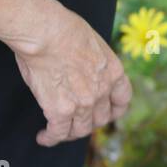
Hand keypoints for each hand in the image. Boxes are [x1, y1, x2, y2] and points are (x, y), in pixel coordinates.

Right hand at [12, 6, 132, 145]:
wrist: (46, 32)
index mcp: (114, 72)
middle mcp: (103, 91)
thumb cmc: (63, 29)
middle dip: (90, 122)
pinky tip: (44, 137)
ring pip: (80, 129)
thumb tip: (84, 69)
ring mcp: (83, 104)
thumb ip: (94, 63)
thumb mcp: (93, 44)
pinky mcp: (61, 111)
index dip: (114, 110)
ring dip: (70, 133)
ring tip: (58, 132)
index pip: (122, 100)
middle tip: (77, 121)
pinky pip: (58, 132)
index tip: (107, 113)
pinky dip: (51, 137)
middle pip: (101, 118)